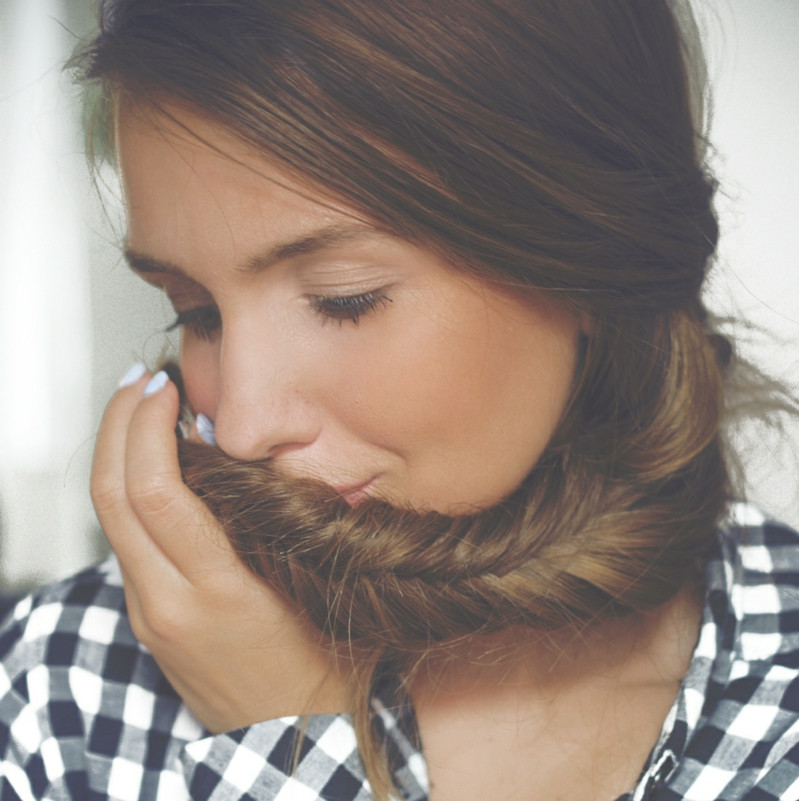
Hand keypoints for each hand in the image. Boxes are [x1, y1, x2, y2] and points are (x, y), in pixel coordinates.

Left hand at [91, 367, 348, 732]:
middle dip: (117, 426)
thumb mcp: (303, 581)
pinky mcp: (144, 619)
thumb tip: (224, 451)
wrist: (291, 732)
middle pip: (112, 498)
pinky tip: (150, 463)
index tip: (165, 387)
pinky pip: (123, 542)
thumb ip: (262, 520)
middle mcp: (168, 604)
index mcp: (219, 591)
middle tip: (140, 380)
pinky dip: (127, 488)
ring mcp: (149, 614)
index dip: (149, 429)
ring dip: (114, 452)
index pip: (157, 495)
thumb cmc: (318, 657)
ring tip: (138, 408)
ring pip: (108, 518)